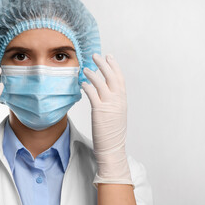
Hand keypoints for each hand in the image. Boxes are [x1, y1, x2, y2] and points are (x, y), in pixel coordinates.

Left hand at [82, 53, 132, 186]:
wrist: (112, 148)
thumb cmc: (112, 133)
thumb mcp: (117, 115)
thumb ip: (114, 102)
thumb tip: (107, 92)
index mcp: (123, 101)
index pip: (120, 78)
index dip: (114, 66)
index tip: (109, 57)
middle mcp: (118, 100)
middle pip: (111, 77)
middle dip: (103, 64)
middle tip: (96, 56)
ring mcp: (109, 105)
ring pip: (101, 83)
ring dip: (92, 73)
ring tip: (85, 68)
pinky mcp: (100, 111)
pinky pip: (92, 94)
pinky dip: (87, 86)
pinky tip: (82, 83)